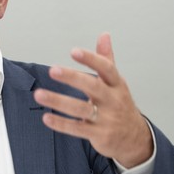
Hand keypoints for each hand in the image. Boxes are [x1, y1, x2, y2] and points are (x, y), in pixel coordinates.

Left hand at [33, 33, 152, 167]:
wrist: (135, 138)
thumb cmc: (120, 105)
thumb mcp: (117, 82)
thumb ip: (107, 59)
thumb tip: (104, 34)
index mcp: (117, 85)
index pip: (106, 68)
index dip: (91, 59)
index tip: (74, 51)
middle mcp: (113, 100)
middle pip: (93, 87)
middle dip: (72, 78)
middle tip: (52, 70)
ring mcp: (106, 119)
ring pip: (81, 109)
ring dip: (58, 101)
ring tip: (38, 94)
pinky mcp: (98, 135)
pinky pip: (77, 129)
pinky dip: (61, 123)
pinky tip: (46, 117)